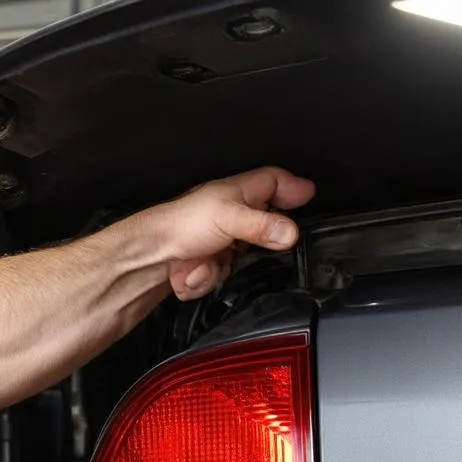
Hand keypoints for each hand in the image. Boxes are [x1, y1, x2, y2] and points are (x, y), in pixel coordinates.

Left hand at [138, 166, 315, 300]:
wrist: (151, 257)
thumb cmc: (181, 225)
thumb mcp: (229, 218)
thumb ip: (262, 226)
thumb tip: (291, 233)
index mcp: (237, 193)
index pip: (275, 182)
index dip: (293, 187)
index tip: (309, 194)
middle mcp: (231, 216)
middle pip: (266, 226)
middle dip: (258, 243)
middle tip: (256, 246)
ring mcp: (222, 242)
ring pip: (244, 260)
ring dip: (222, 266)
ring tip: (206, 258)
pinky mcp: (212, 265)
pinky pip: (224, 277)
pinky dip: (208, 278)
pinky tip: (195, 269)